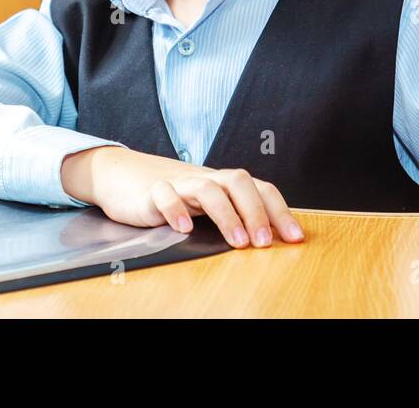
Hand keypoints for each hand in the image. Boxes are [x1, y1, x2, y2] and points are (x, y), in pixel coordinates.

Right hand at [61, 146, 304, 248]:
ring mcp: (179, 183)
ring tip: (237, 241)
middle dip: (256, 211)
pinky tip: (184, 228)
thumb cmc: (173, 194)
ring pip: (207, 188)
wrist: (122, 175)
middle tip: (265, 243)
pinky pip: (164, 195)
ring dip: (226, 214)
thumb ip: (234, 215)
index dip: (280, 211)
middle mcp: (206, 179)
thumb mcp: (207, 204)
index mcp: (223, 183)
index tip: (295, 238)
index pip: (260, 188)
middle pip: (238, 181)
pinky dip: (176, 210)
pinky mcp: (152, 192)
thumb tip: (271, 239)